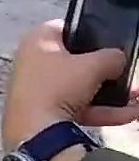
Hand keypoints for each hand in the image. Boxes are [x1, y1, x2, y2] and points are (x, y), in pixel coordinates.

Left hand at [3, 19, 138, 151]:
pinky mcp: (42, 114)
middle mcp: (31, 63)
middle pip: (75, 61)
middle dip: (106, 70)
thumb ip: (113, 57)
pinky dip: (101, 112)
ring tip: (135, 97)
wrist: (35, 133)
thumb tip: (118, 60)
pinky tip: (129, 115)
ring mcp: (35, 90)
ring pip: (79, 88)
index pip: (65, 27)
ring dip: (110, 94)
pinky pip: (76, 108)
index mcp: (36, 41)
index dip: (89, 30)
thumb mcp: (94, 65)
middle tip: (127, 74)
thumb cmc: (59, 87)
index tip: (108, 41)